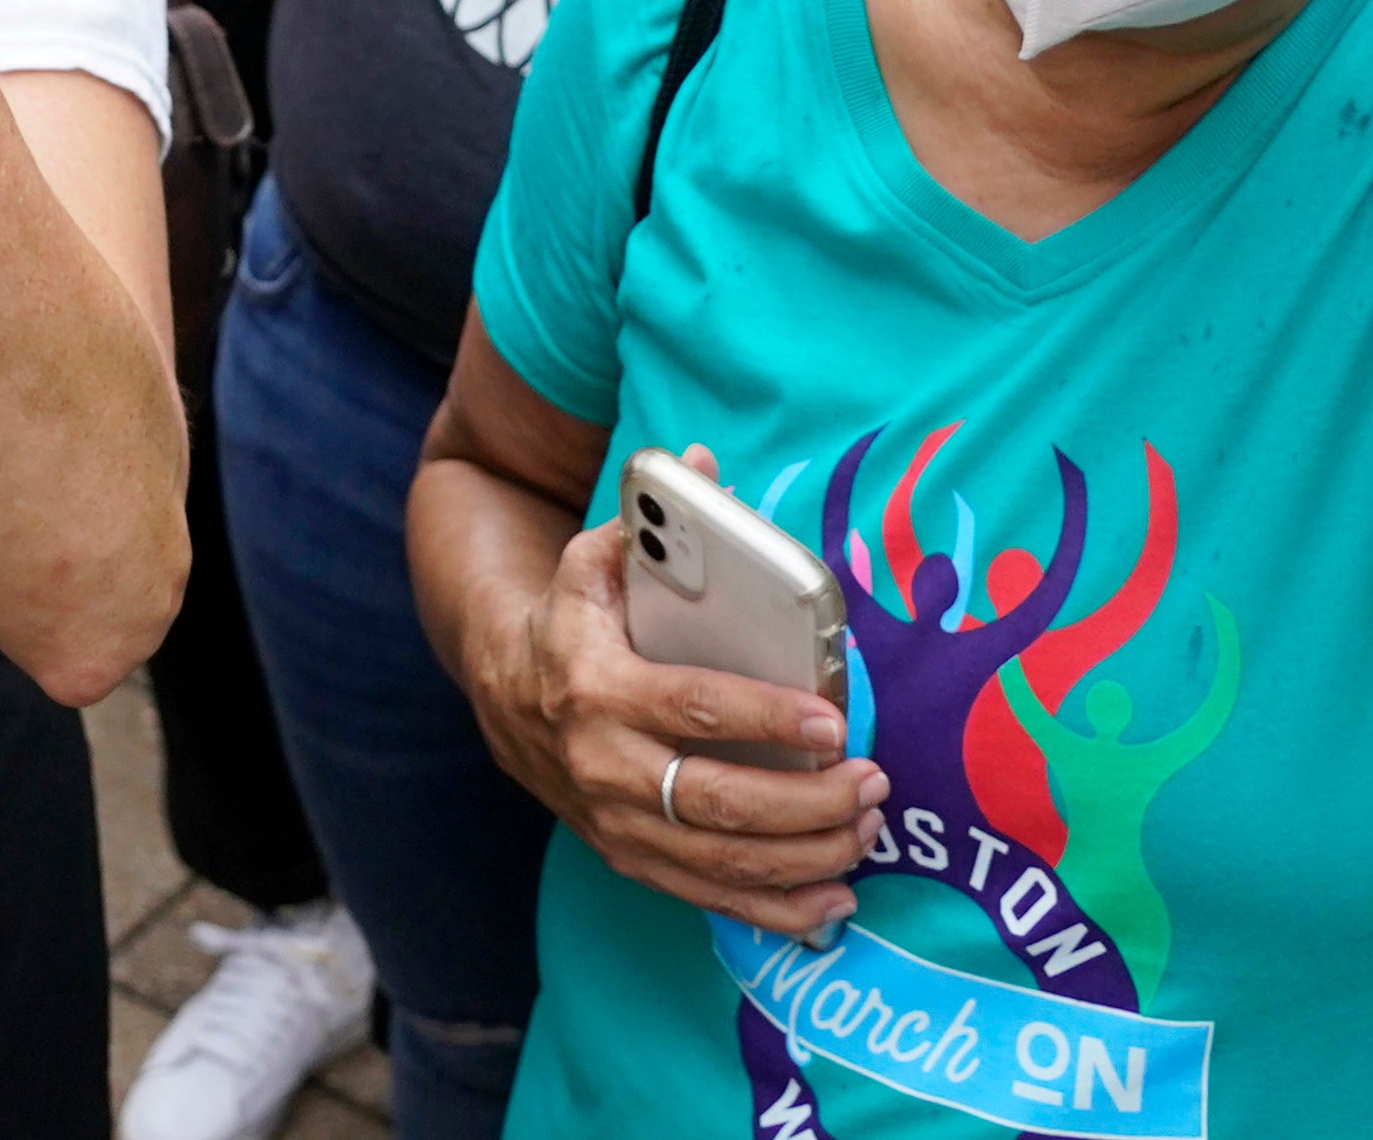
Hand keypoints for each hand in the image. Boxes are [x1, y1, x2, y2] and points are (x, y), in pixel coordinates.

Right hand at [457, 459, 876, 939]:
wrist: (500, 688)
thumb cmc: (573, 617)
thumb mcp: (592, 560)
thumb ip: (649, 519)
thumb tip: (706, 461)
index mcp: (597, 684)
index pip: (694, 708)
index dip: (766, 718)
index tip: (833, 723)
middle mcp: (602, 764)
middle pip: (717, 800)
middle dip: (807, 802)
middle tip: (872, 783)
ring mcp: (613, 822)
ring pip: (720, 860)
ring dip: (804, 856)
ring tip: (867, 829)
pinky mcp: (627, 857)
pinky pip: (706, 898)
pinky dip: (773, 910)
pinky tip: (831, 902)